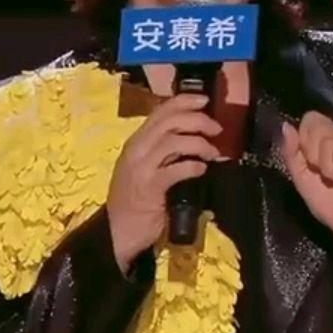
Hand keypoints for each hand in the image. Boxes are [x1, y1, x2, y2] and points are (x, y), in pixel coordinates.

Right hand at [107, 91, 222, 272]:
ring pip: (173, 141)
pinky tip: (201, 170)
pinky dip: (193, 166)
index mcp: (136, 142)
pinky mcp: (149, 188)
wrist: (117, 232)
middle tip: (216, 129)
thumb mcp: (145, 169)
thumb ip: (164, 153)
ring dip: (199, 143)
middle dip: (197, 120)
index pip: (160, 111)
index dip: (184, 101)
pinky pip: (175, 169)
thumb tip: (196, 141)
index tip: (205, 100)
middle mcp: (136, 149)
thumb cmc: (134, 202)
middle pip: (169, 121)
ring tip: (213, 153)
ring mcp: (141, 168)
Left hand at [279, 111, 332, 256]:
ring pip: (327, 135)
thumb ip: (291, 151)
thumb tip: (286, 125)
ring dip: (325, 164)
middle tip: (326, 173)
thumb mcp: (301, 176)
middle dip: (312, 153)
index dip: (304, 141)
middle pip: (314, 122)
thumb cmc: (329, 203)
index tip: (312, 164)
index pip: (310, 118)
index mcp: (331, 135)